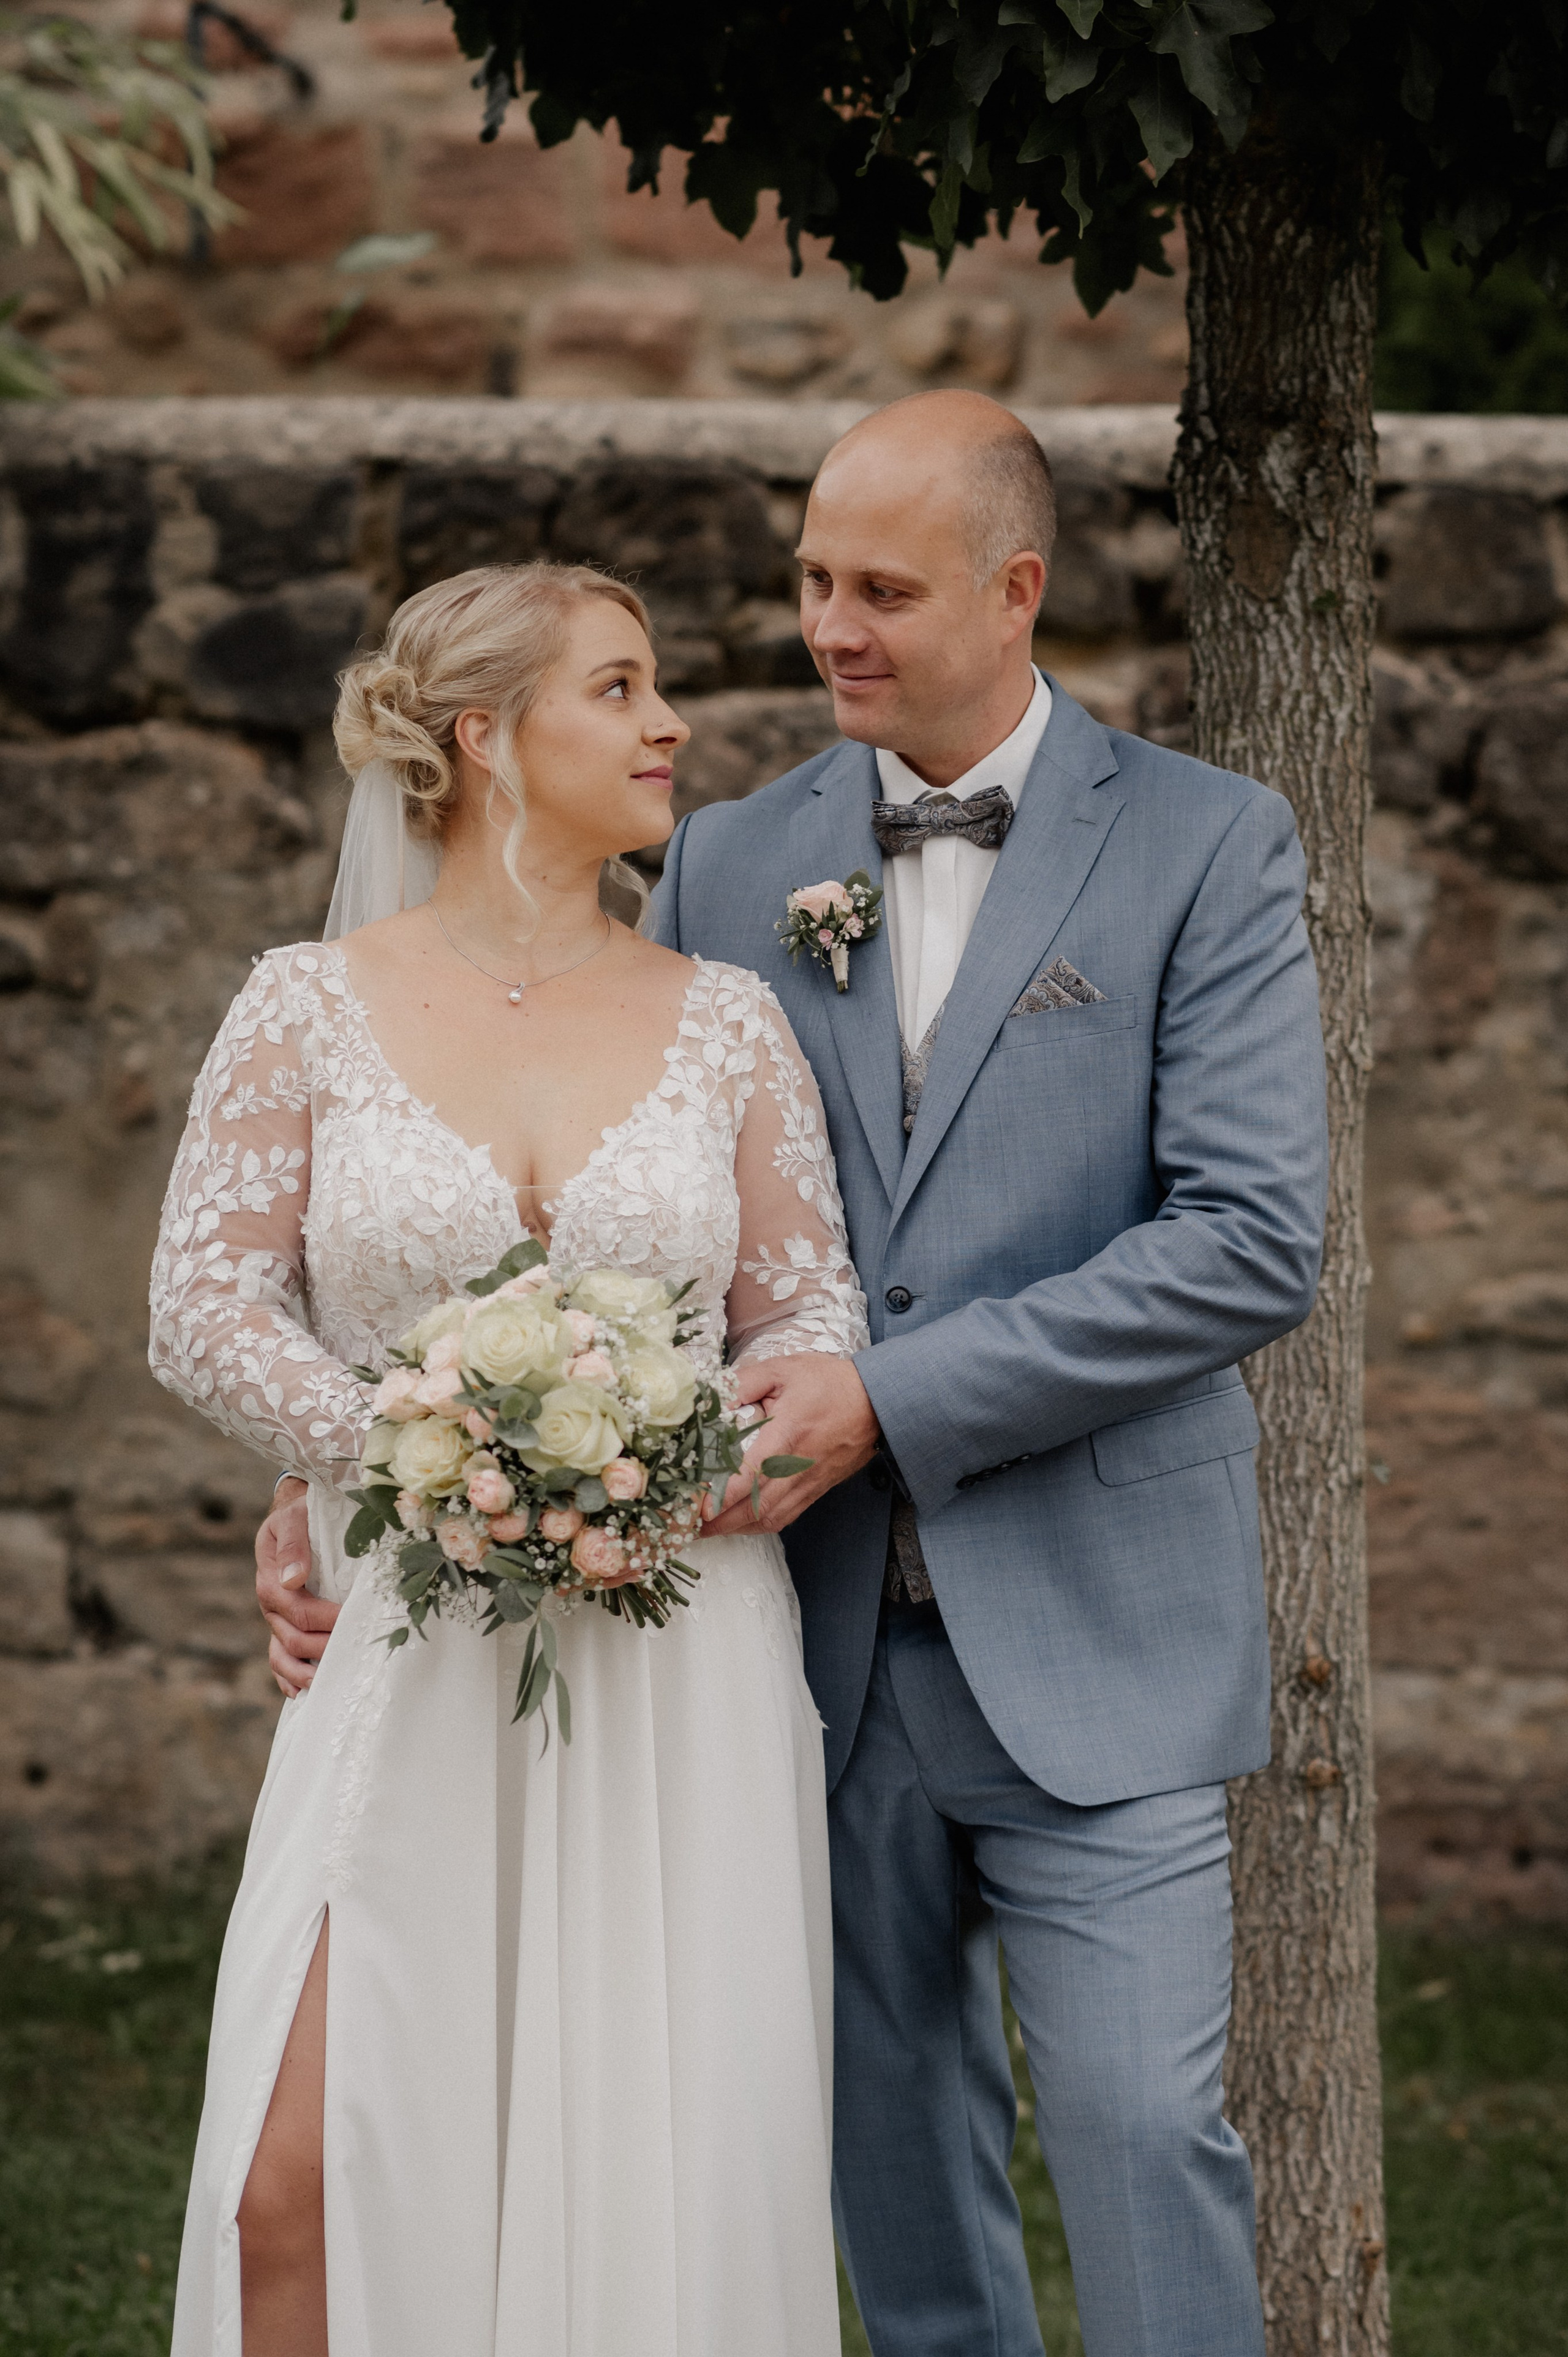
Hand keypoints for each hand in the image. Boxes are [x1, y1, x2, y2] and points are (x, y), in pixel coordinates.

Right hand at [256, 1478, 338, 1697]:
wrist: (297, 1515)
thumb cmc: (300, 1514)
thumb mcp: (293, 1518)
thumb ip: (293, 1543)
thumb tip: (293, 1578)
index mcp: (271, 1579)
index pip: (296, 1609)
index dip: (325, 1618)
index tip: (353, 1619)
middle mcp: (271, 1605)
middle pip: (292, 1639)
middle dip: (323, 1648)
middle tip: (355, 1653)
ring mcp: (276, 1620)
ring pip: (282, 1656)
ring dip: (304, 1675)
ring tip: (328, 1685)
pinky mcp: (284, 1627)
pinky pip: (279, 1661)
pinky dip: (289, 1680)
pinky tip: (305, 1694)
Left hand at [702, 1354, 879, 1538]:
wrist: (877, 1401)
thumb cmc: (829, 1383)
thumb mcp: (782, 1370)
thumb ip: (743, 1383)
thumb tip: (709, 1399)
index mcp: (787, 1436)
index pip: (750, 1475)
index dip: (722, 1495)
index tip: (697, 1508)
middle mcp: (798, 1468)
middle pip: (754, 1508)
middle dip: (718, 1523)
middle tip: (686, 1524)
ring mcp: (808, 1483)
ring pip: (767, 1519)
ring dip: (735, 1528)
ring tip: (706, 1528)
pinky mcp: (815, 1490)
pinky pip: (784, 1518)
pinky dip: (757, 1524)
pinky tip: (739, 1521)